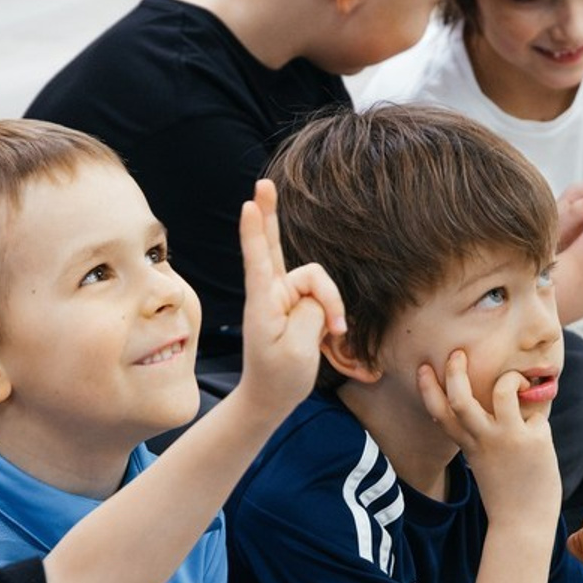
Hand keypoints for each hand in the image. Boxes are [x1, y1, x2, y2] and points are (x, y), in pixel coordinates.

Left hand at [238, 180, 346, 419]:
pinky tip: (333, 334)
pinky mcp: (295, 305)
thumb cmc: (280, 379)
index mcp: (263, 306)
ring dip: (332, 304)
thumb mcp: (301, 351)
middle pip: (275, 249)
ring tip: (335, 336)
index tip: (248, 206)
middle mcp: (270, 296)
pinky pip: (320, 294)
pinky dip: (331, 310)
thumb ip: (313, 314)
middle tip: (262, 184)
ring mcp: (282, 298)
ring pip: (318, 281)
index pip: (258, 263)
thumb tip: (318, 295)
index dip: (255, 235)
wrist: (269, 399)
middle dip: (270, 215)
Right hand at [417, 349, 560, 527]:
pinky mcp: (531, 440)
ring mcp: (505, 438)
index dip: (427, 389)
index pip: (438, 412)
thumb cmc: (506, 492)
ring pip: (499, 392)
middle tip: (458, 353)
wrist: (521, 521)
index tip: (422, 369)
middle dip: (454, 372)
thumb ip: (486, 436)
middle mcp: (480, 439)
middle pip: (458, 399)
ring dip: (506, 378)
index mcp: (465, 444)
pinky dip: (534, 399)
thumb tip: (503, 407)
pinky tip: (539, 407)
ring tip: (513, 379)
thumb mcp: (485, 461)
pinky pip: (532, 406)